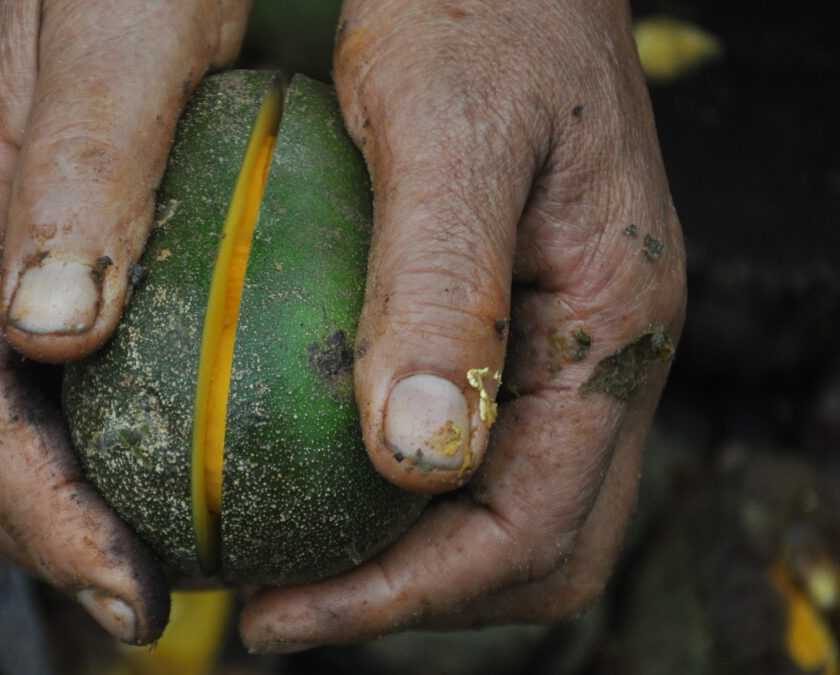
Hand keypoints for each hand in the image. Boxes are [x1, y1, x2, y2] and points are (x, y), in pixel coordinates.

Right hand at [0, 0, 248, 643]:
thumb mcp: (125, 30)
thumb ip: (85, 168)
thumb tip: (50, 338)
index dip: (40, 517)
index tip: (129, 589)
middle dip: (37, 536)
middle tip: (145, 597)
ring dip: (49, 506)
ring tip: (149, 558)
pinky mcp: (22, 237)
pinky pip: (18, 370)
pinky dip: (69, 445)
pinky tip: (150, 462)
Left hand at [239, 0, 685, 651]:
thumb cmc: (477, 6)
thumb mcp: (447, 129)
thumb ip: (442, 285)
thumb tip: (415, 460)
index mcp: (611, 324)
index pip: (533, 527)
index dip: (410, 599)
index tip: (283, 614)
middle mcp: (602, 350)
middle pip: (537, 546)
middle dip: (416, 599)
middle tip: (284, 602)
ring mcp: (563, 338)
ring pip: (508, 505)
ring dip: (407, 555)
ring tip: (289, 557)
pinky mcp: (516, 314)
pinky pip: (476, 439)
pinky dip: (396, 486)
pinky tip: (307, 467)